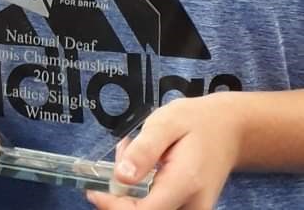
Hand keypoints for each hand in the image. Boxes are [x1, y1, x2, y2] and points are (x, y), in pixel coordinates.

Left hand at [86, 93, 241, 209]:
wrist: (229, 130)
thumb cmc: (196, 121)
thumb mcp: (166, 123)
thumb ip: (144, 150)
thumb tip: (121, 177)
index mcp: (185, 183)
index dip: (114, 207)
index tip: (94, 191)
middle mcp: (192, 206)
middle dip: (121, 194)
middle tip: (123, 154)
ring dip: (130, 192)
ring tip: (133, 152)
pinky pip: (159, 207)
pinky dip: (142, 192)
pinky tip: (144, 164)